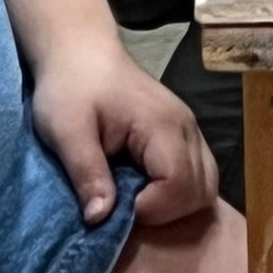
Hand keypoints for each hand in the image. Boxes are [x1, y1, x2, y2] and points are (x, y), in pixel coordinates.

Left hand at [30, 30, 219, 233]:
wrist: (82, 54)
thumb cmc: (70, 88)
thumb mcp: (65, 131)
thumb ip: (86, 172)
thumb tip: (99, 219)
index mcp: (161, 124)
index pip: (178, 183)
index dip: (151, 208)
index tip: (115, 208)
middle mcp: (186, 127)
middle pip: (202, 190)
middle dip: (166, 212)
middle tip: (126, 209)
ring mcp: (190, 131)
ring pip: (206, 186)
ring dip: (175, 205)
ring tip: (136, 202)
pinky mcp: (184, 135)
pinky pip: (198, 175)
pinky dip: (178, 193)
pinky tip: (145, 190)